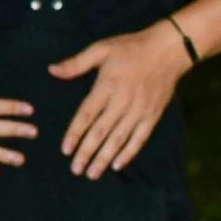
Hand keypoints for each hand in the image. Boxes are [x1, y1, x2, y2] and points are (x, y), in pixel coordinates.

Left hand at [48, 20, 189, 178]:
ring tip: (92, 173)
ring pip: (119, 139)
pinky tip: (117, 165)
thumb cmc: (131, 47)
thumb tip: (52, 70)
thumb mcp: (101, 49)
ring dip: (104, 158)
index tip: (65, 149)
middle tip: (75, 169)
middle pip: (101, 132)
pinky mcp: (152, 115)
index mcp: (107, 85)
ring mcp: (139, 110)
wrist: (168, 49)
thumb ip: (76, 63)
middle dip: (87, 152)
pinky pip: (139, 139)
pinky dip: (128, 153)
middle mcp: (123, 101)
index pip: (87, 115)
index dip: (75, 133)